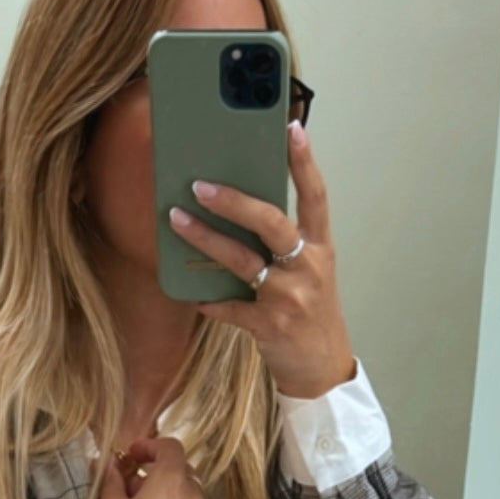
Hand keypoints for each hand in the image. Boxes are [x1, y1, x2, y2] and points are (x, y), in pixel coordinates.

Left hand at [168, 122, 356, 399]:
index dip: (304, 162)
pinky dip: (210, 302)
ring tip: (176, 219)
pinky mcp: (271, 327)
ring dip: (206, 239)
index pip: (316, 196)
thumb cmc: (310, 313)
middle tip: (200, 184)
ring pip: (243, 260)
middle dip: (234, 201)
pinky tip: (193, 296)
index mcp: (320, 248)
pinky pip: (231, 308)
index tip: (291, 127)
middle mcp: (308, 267)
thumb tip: (238, 207)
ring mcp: (290, 298)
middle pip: (272, 222)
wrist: (322, 371)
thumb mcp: (310, 272)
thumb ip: (285, 243)